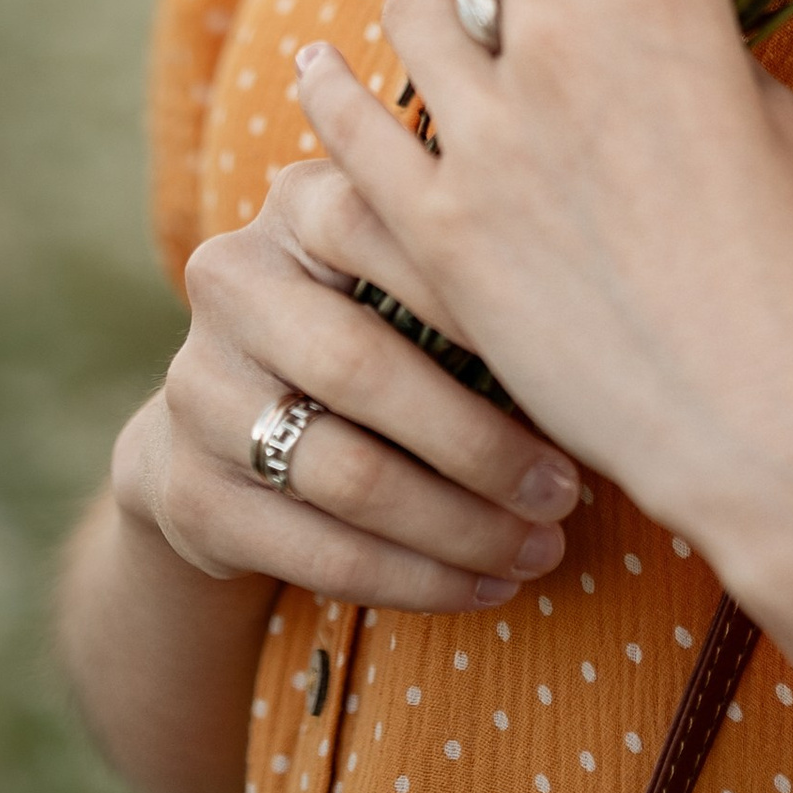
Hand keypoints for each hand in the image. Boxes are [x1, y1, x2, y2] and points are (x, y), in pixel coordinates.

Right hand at [112, 141, 583, 612]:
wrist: (225, 428)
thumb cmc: (368, 330)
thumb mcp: (399, 274)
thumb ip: (468, 271)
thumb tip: (603, 329)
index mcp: (298, 205)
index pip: (383, 227)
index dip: (472, 295)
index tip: (564, 355)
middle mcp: (232, 281)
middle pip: (362, 367)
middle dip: (479, 442)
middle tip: (568, 489)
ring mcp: (198, 389)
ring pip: (347, 475)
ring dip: (459, 527)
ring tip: (542, 548)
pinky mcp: (188, 494)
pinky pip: (319, 553)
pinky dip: (416, 580)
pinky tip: (486, 587)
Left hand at [298, 0, 792, 576]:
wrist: (767, 422)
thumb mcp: (773, 110)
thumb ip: (698, 31)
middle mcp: (565, 37)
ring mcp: (489, 134)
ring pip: (411, 8)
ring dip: (439, 22)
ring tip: (458, 59)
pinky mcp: (435, 230)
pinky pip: (347, 130)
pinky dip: (335, 97)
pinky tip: (324, 78)